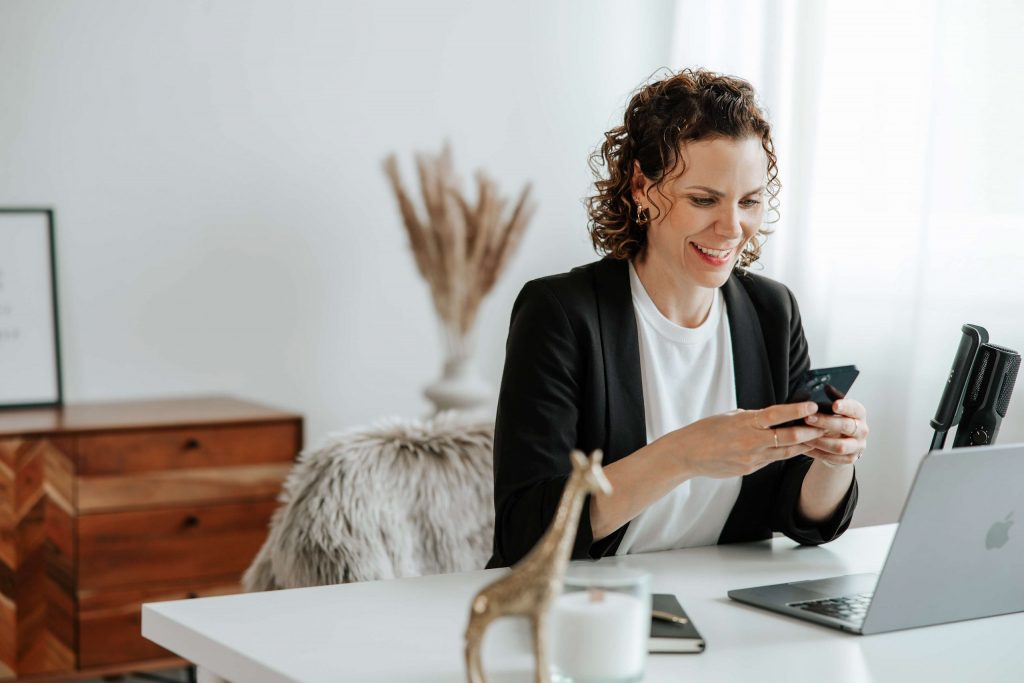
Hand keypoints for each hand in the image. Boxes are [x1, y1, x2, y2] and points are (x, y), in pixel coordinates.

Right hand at [664, 402, 824, 478]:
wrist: (687, 455)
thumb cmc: (706, 431)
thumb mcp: (730, 417)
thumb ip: (752, 418)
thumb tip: (770, 417)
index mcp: (745, 423)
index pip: (776, 415)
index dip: (797, 410)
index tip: (813, 405)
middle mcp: (751, 441)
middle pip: (788, 437)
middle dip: (810, 432)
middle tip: (827, 426)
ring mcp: (752, 458)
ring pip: (785, 452)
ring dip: (803, 445)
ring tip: (819, 439)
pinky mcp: (750, 469)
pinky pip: (772, 460)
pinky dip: (785, 454)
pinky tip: (796, 450)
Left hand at [803, 398, 868, 468]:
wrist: (840, 442)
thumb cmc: (836, 420)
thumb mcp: (835, 408)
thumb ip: (832, 398)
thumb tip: (826, 386)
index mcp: (859, 414)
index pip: (856, 409)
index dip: (846, 407)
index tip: (834, 405)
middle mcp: (862, 430)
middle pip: (846, 427)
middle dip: (826, 422)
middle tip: (808, 418)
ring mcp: (857, 446)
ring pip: (840, 446)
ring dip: (820, 441)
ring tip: (803, 436)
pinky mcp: (850, 459)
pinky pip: (833, 458)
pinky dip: (818, 453)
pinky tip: (805, 447)